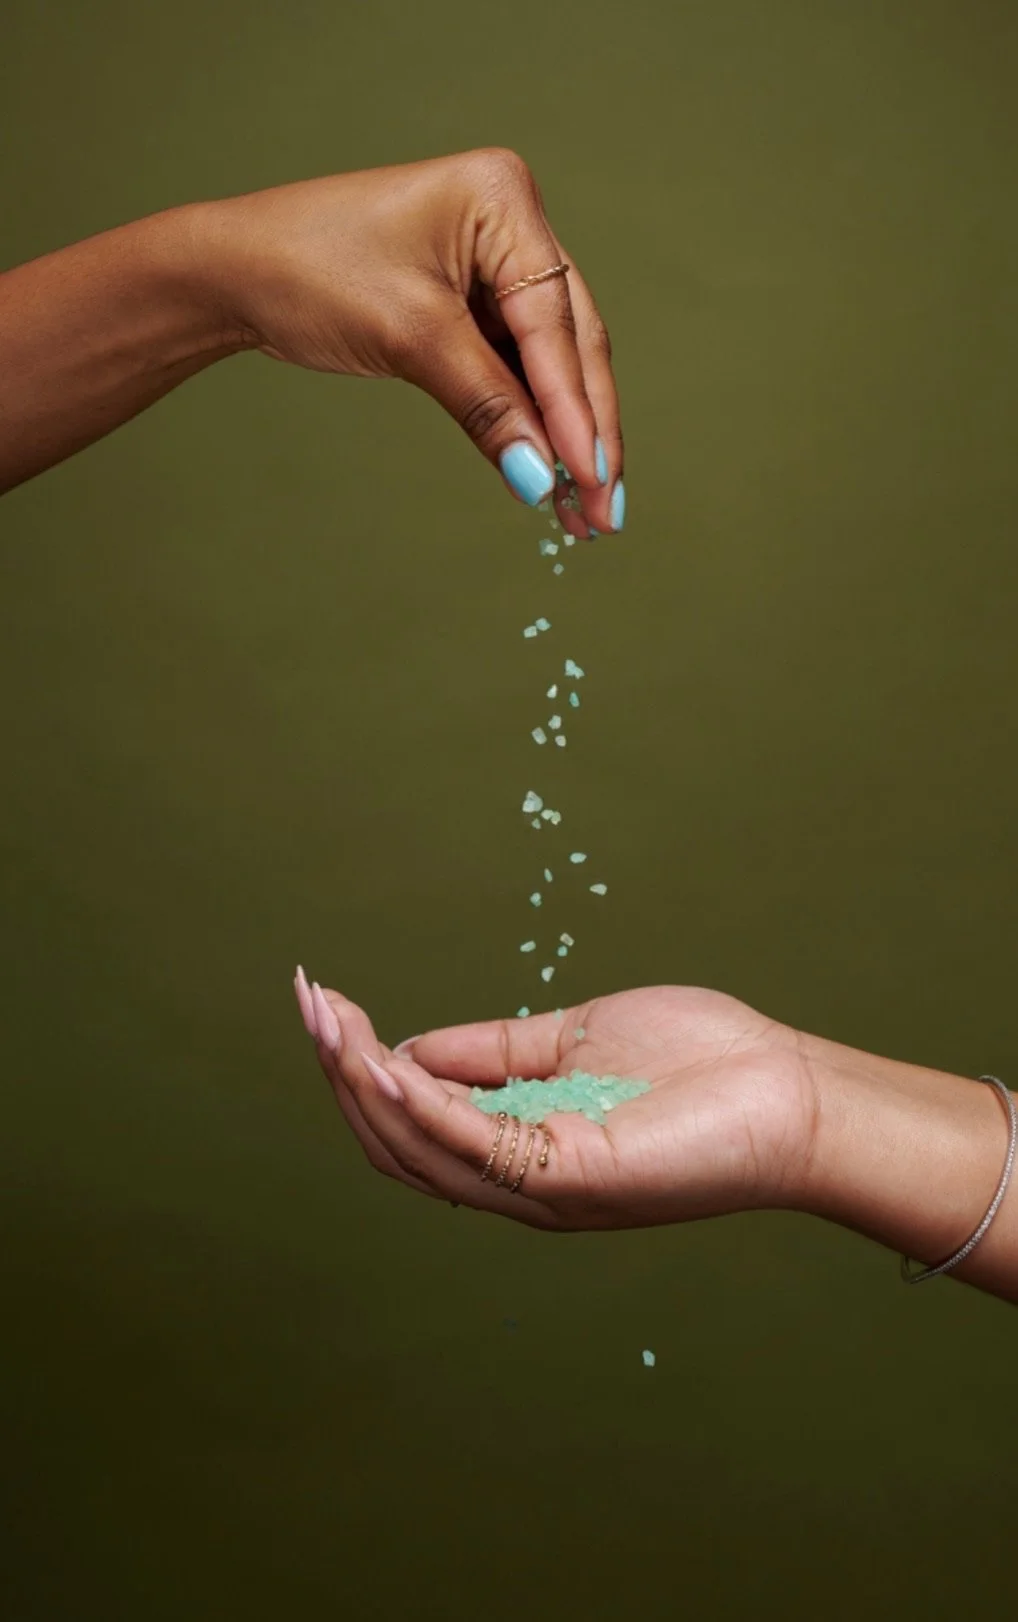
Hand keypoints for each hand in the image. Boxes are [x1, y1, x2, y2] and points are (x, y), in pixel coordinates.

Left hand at [208, 148, 622, 534]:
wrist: (237, 270)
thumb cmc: (310, 271)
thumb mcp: (408, 337)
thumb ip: (486, 405)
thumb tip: (542, 477)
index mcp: (502, 198)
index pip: (553, 322)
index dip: (576, 409)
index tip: (592, 477)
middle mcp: (513, 223)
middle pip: (571, 344)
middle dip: (588, 432)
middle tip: (605, 510)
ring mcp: (498, 262)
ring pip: (554, 365)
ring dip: (568, 439)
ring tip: (586, 513)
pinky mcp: (476, 301)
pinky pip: (519, 371)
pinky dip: (533, 424)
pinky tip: (550, 477)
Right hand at [296, 976, 816, 1229]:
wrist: (791, 1092)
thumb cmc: (698, 1064)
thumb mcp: (571, 1041)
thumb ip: (492, 1049)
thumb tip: (410, 1044)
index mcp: (519, 1148)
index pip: (412, 1122)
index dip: (359, 1066)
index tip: (324, 1002)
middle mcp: (520, 1182)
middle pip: (397, 1143)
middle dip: (341, 1072)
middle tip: (305, 1003)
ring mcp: (544, 1188)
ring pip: (419, 1149)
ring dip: (361, 1083)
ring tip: (325, 1020)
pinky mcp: (573, 1178)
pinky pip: (472, 1144)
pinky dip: (416, 1101)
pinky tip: (377, 1054)